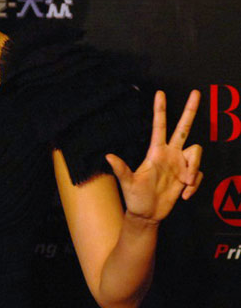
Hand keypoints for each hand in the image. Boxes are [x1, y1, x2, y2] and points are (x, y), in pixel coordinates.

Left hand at [106, 90, 202, 222]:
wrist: (147, 214)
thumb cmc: (135, 198)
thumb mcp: (128, 183)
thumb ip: (121, 169)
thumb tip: (108, 156)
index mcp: (155, 152)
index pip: (159, 126)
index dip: (160, 110)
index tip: (160, 93)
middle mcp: (170, 154)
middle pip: (183, 128)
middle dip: (190, 111)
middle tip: (197, 93)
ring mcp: (180, 164)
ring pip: (196, 153)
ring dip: (194, 169)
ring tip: (184, 184)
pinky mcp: (188, 176)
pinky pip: (199, 174)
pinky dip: (194, 185)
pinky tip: (183, 194)